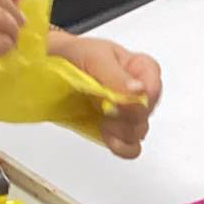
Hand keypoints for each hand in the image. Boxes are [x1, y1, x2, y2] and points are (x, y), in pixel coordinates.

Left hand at [49, 33, 162, 158]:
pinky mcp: (115, 131)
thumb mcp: (94, 57)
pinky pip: (130, 148)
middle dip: (125, 116)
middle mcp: (139, 92)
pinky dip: (121, 146)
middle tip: (104, 108)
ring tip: (102, 120)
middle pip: (146, 115)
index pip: (153, 90)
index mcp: (141, 69)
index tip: (115, 101)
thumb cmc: (75, 55)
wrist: (50, 66)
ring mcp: (127, 114)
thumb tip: (139, 91)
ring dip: (120, 131)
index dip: (137, 100)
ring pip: (139, 132)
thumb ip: (116, 76)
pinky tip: (107, 137)